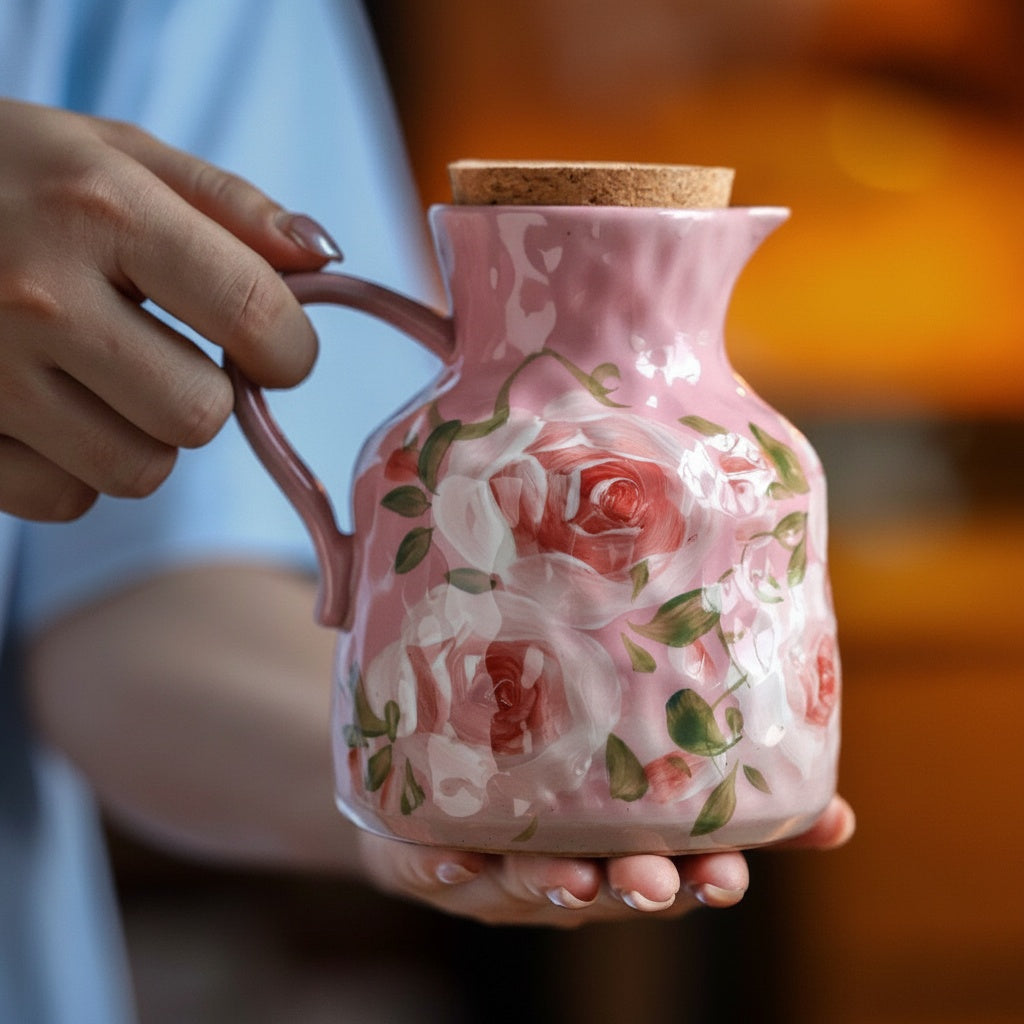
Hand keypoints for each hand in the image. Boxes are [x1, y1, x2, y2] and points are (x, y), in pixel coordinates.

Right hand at [0, 98, 340, 520]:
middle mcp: (35, 295)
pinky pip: (65, 499)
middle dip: (207, 394)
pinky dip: (73, 467)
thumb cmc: (6, 175)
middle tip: (168, 354)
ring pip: (138, 471)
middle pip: (200, 415)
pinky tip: (46, 407)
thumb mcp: (114, 153)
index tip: (276, 347)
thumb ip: (230, 205)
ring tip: (101, 377)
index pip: (255, 315)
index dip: (290, 348)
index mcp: (98, 208)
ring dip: (142, 434)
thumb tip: (326, 259)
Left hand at [355, 794, 855, 927]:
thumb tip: (841, 815)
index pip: (678, 878)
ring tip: (572, 877)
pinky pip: (432, 864)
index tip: (729, 878)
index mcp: (624, 854)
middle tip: (652, 881)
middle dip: (631, 889)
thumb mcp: (642, 782)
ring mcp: (495, 870)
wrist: (440, 797)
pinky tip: (457, 855)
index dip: (705, 882)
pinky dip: (447, 864)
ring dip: (551, 881)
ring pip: (524, 882)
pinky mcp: (428, 853)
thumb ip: (725, 786)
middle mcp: (566, 871)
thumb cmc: (559, 787)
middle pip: (605, 889)